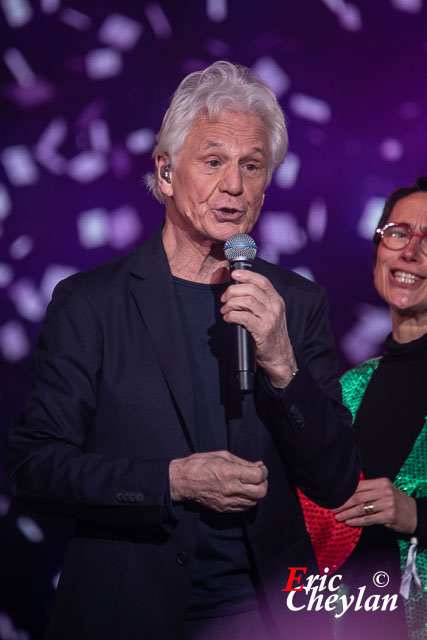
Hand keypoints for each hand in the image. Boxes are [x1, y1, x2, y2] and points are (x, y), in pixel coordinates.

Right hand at [169, 451, 267, 511]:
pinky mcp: (223, 509)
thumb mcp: (222, 456)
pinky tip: (242, 492)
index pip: (258, 476)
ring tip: (250, 484)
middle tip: (259, 477)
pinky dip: (247, 500)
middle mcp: (230, 489)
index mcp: (230, 472)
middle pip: (260, 492)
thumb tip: (258, 466)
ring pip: (254, 502)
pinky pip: (243, 508)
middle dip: (263, 483)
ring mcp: (227, 501)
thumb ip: (243, 462)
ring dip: (256, 493)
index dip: (263, 471)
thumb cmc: (201, 464)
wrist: (183, 481)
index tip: (261, 468)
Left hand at [220, 270, 296, 386]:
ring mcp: (270, 318)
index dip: (246, 275)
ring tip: (225, 310)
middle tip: (224, 299)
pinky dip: (231, 315)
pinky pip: (243, 317)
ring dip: (230, 304)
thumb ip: (259, 302)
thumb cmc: (270, 335)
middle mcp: (275, 307)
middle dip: (233, 291)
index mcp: (276, 300)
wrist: (280, 357)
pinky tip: (228, 319)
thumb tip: (237, 290)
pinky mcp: (263, 330)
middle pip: (250, 289)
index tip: (233, 275)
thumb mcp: (270, 314)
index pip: (262, 281)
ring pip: (246, 301)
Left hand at [333, 477, 416, 533]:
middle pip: (358, 497)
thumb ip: (370, 490)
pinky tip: (349, 522)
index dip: (345, 493)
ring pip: (361, 509)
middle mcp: (385, 491)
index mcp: (382, 482)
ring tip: (338, 517)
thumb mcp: (385, 491)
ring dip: (347, 514)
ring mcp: (388, 504)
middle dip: (343, 504)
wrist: (415, 514)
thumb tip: (347, 494)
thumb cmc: (396, 502)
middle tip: (333, 509)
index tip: (334, 497)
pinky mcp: (389, 516)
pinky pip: (368, 519)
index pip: (359, 486)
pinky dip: (357, 521)